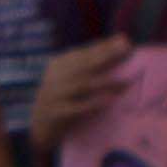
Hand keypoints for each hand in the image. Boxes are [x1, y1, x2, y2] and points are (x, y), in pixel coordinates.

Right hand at [27, 36, 131, 154]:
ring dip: (105, 81)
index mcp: (58, 65)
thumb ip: (87, 66)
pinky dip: (95, 103)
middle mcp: (54, 77)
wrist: (39, 126)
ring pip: (82, 85)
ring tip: (125, 81)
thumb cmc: (60, 99)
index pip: (82, 52)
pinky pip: (78, 107)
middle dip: (105, 55)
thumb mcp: (68, 79)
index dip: (103, 46)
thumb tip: (116, 49)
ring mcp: (54, 95)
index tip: (124, 40)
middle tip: (126, 49)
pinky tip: (110, 99)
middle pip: (83, 65)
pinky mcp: (58, 113)